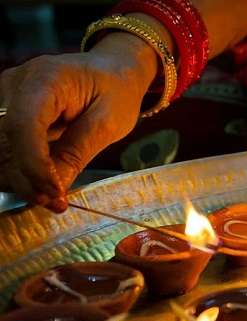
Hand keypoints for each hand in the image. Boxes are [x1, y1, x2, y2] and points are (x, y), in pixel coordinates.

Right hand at [0, 32, 157, 211]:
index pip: (23, 125)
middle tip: (56, 203)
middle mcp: (16, 84)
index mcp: (46, 78)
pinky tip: (43, 184)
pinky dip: (19, 171)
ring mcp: (6, 97)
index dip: (34, 165)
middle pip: (4, 141)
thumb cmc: (115, 92)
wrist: (111, 72)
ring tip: (53, 196)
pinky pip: (3, 148)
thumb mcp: (109, 122)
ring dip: (21, 179)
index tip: (54, 193)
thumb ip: (78, 153)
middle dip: (27, 178)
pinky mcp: (5, 112)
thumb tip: (54, 190)